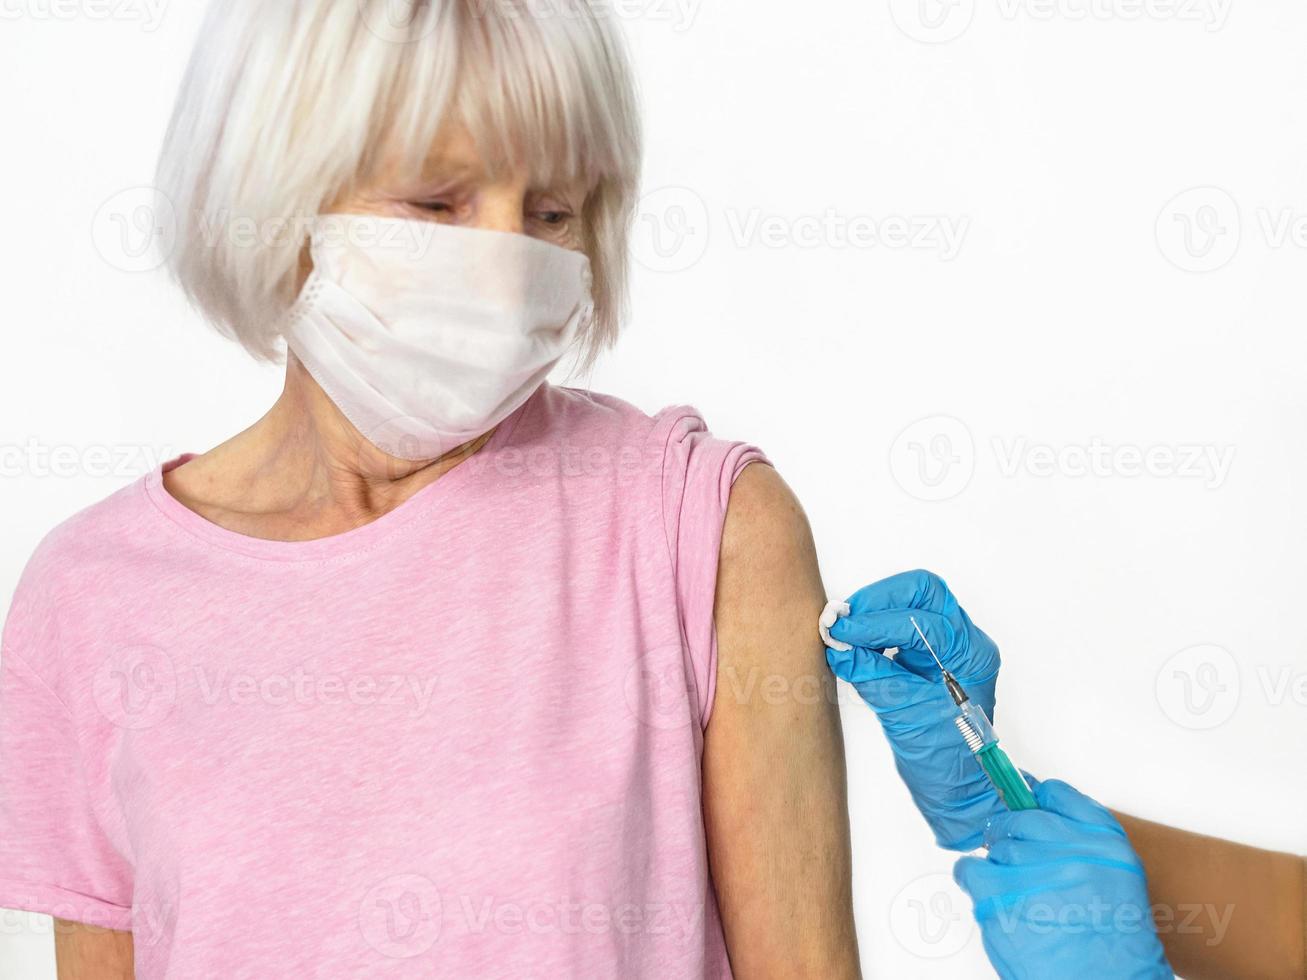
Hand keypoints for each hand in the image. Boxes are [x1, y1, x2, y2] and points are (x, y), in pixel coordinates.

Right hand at [823, 569, 1002, 849]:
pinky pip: (906, 621)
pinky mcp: (934, 654)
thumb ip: (873, 675)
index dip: (876, 623)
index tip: (842, 630)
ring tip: (848, 632)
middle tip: (846, 619)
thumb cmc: (946, 763)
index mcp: (971, 657)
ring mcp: (953, 646)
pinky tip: (860, 643)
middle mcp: (967, 643)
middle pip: (924, 591)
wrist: (960, 789)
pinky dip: (879, 625)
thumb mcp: (904, 717)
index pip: (921, 621)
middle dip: (880, 598)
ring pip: (916, 600)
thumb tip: (839, 646)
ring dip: (877, 609)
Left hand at [954, 780, 1173, 979]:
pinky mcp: (999, 895)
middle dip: (1013, 837)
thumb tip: (1041, 820)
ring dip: (1000, 870)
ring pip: (998, 847)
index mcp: (1107, 846)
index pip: (1058, 796)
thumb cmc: (1112, 949)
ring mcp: (1034, 871)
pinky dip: (974, 881)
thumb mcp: (1118, 886)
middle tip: (1017, 864)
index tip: (1028, 811)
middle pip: (1022, 820)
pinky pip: (971, 869)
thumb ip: (1084, 847)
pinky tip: (993, 900)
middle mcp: (1072, 852)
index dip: (1038, 804)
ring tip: (1019, 899)